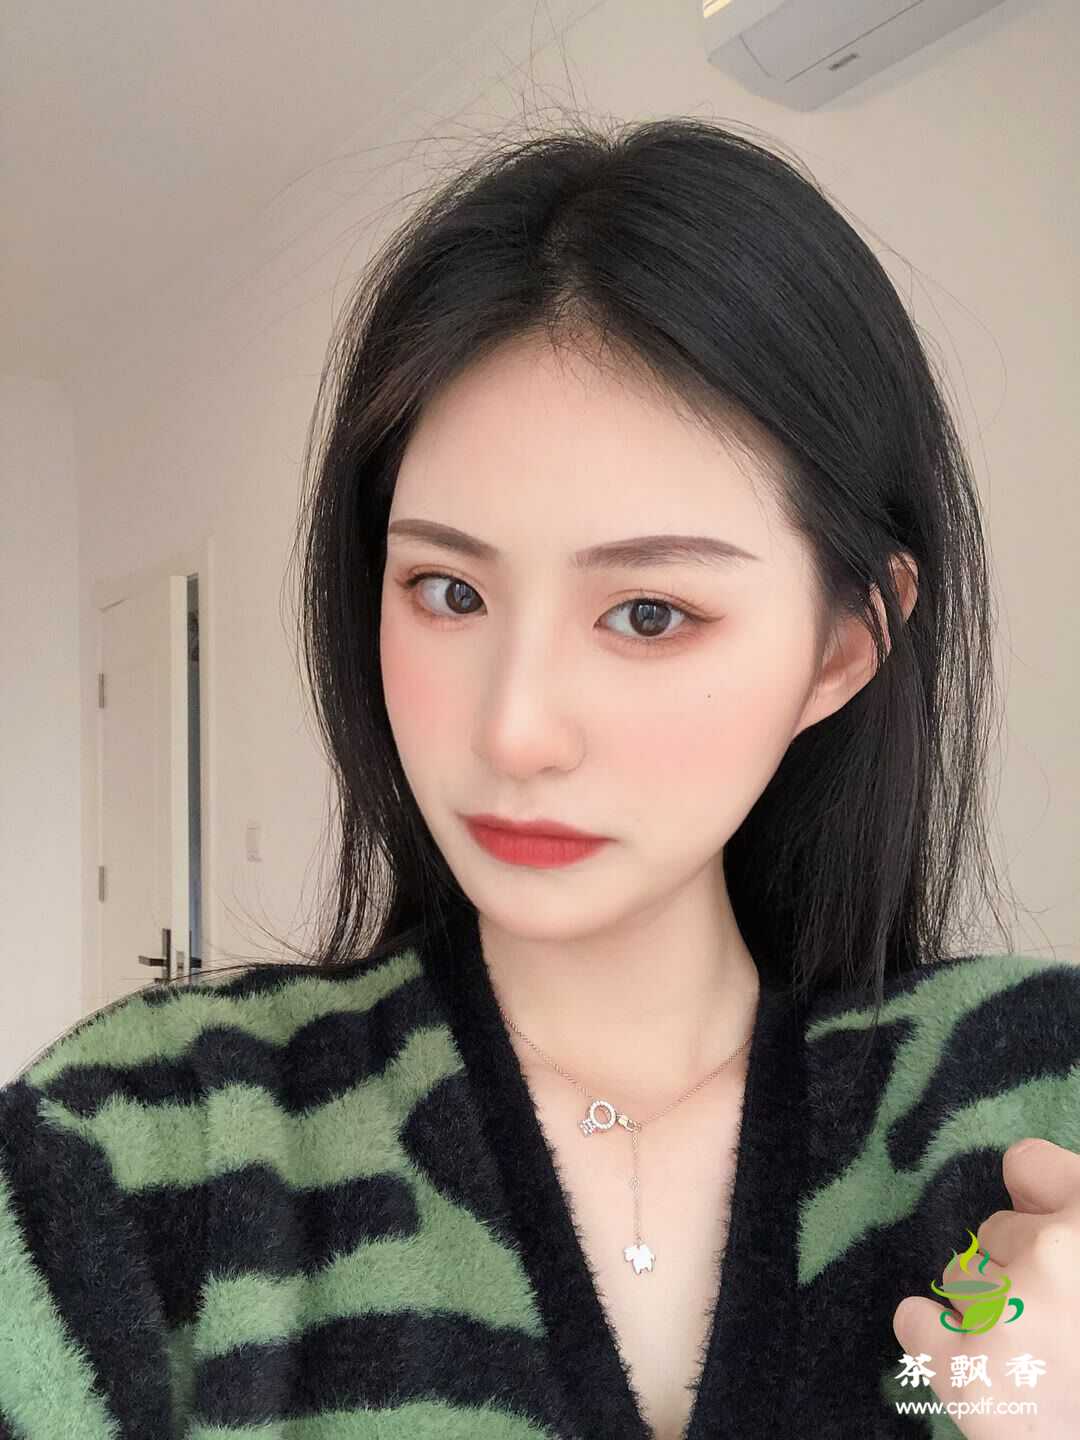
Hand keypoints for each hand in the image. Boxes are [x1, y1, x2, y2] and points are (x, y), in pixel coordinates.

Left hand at [892, 1138, 1079, 1437]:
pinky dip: (935, 1342)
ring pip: (961, 1277)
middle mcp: (1057, 1250)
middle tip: (1057, 1327)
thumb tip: (1024, 1209)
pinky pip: (916, 1321)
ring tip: (1032, 1362)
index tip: (1041, 1228)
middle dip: (1018, 1272)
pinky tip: (977, 1370)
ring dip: (985, 1312)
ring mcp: (1011, 1308)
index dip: (1034, 1202)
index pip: (1029, 1163)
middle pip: (997, 1230)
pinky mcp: (974, 1373)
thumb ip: (1068, 1233)